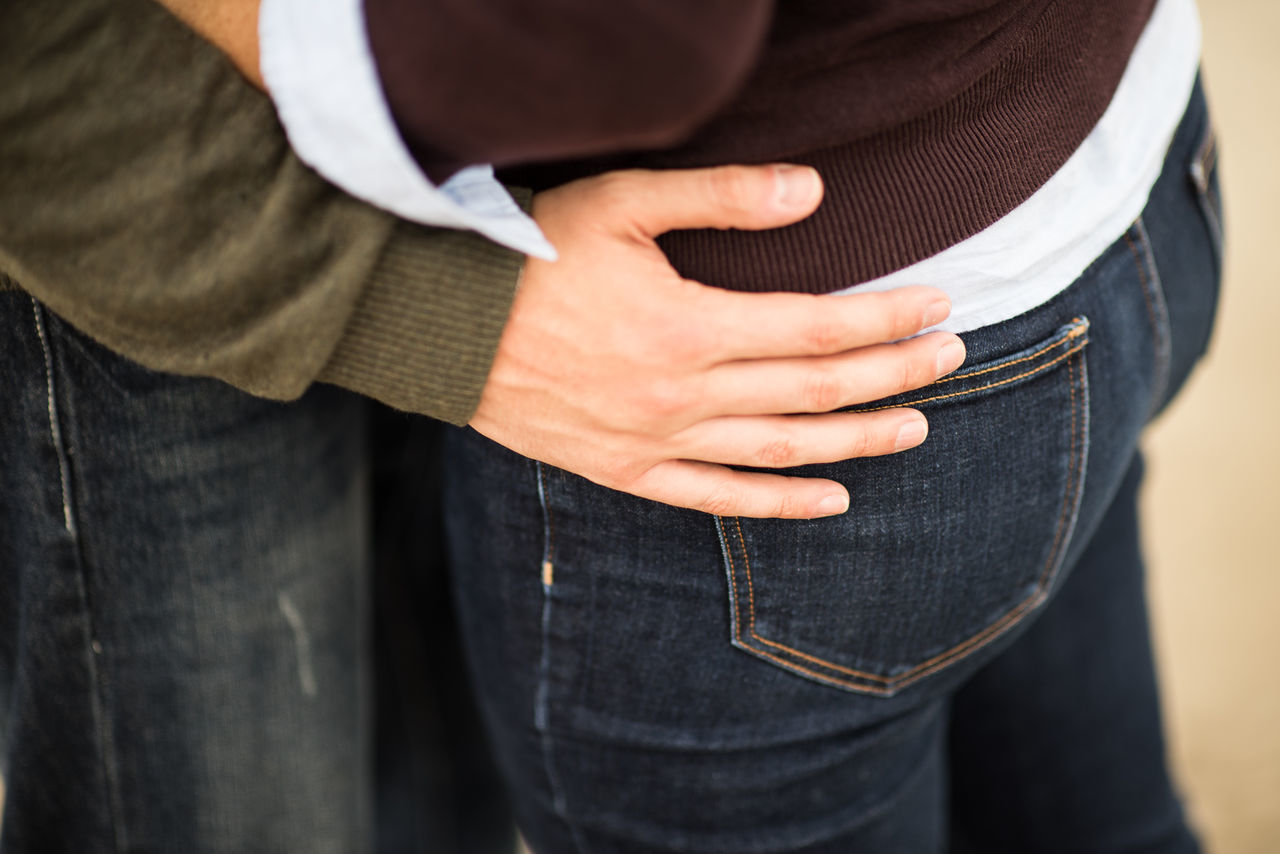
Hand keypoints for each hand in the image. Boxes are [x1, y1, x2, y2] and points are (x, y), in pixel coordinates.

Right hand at [470, 164, 965, 518]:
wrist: (441, 328)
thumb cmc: (528, 256)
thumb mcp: (622, 203)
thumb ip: (721, 198)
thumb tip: (812, 191)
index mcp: (688, 326)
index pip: (817, 327)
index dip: (885, 319)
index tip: (937, 306)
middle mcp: (683, 395)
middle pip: (814, 390)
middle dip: (892, 374)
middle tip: (952, 357)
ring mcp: (656, 442)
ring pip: (780, 450)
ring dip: (855, 440)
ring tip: (914, 427)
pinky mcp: (626, 470)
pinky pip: (716, 498)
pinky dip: (778, 501)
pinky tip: (832, 499)